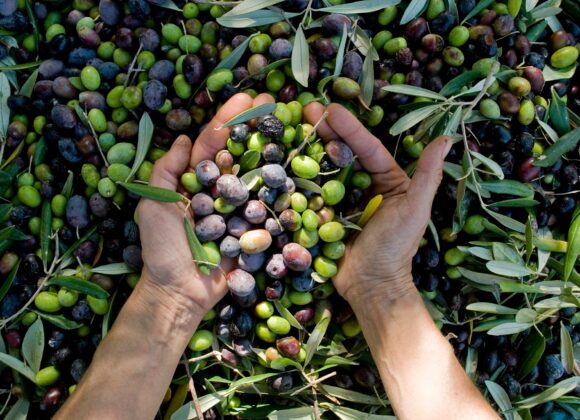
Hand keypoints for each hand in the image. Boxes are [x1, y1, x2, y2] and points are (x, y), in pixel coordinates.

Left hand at [137, 93, 274, 315]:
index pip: (213, 143)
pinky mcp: (253, 228)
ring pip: (257, 175)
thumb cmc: (163, 249)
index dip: (229, 120)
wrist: (181, 292)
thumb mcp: (153, 205)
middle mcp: (218, 190)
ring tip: (290, 126)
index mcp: (194, 182)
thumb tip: (183, 139)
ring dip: (272, 149)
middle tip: (276, 102)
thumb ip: (165, 171)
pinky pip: (268, 206)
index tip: (248, 98)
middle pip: (240, 152)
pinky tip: (296, 167)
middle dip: (256, 126)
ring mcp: (238, 208)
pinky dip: (281, 187)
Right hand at [304, 103, 451, 307]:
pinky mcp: (324, 214)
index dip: (350, 128)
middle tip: (306, 109)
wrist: (370, 285)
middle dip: (326, 130)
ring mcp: (342, 200)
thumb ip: (427, 175)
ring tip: (294, 127)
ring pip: (326, 168)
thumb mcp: (415, 209)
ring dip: (311, 147)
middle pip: (343, 153)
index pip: (367, 148)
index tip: (330, 110)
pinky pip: (312, 192)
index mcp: (388, 180)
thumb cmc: (396, 248)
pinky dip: (301, 176)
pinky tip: (287, 159)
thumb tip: (446, 138)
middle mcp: (364, 186)